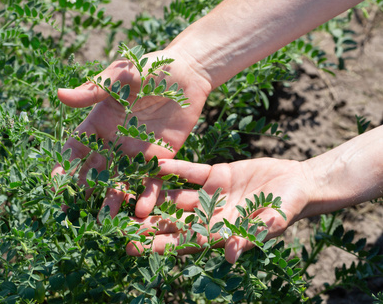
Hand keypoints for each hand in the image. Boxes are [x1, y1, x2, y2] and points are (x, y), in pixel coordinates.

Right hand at [52, 49, 212, 217]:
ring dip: (111, 199)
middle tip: (72, 212)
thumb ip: (93, 90)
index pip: (77, 146)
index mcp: (100, 122)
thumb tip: (59, 95)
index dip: (65, 163)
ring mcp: (136, 152)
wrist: (187, 74)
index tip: (55, 181)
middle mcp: (115, 141)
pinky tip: (140, 211)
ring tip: (103, 222)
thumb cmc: (149, 69)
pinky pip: (150, 180)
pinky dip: (145, 195)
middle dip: (83, 190)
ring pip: (120, 180)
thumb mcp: (120, 77)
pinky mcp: (160, 158)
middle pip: (94, 169)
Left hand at [125, 157, 314, 262]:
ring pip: (176, 197)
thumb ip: (251, 236)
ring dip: (153, 196)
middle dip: (146, 224)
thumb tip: (231, 255)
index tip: (134, 247)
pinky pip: (190, 173)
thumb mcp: (271, 222)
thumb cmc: (289, 208)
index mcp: (220, 232)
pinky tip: (155, 164)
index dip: (159, 245)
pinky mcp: (215, 175)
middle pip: (172, 222)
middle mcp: (210, 216)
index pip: (184, 242)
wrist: (299, 182)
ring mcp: (210, 195)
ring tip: (126, 194)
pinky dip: (175, 169)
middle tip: (118, 223)